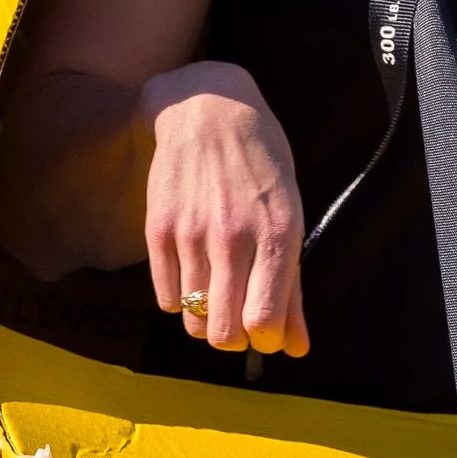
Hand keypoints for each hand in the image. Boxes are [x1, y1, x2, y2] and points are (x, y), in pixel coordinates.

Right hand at [141, 63, 309, 358]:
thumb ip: (293, 289)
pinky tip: (191, 277)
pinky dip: (179, 301)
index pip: (264, 321)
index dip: (265, 341)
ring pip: (192, 320)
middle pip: (225, 332)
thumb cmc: (260, 165)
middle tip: (238, 322)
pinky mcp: (159, 229)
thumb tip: (297, 348)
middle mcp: (234, 237)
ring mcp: (192, 234)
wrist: (207, 109)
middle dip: (234, 340)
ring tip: (214, 297)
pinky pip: (166, 297)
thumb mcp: (290, 217)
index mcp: (278, 234)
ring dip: (205, 321)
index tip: (265, 334)